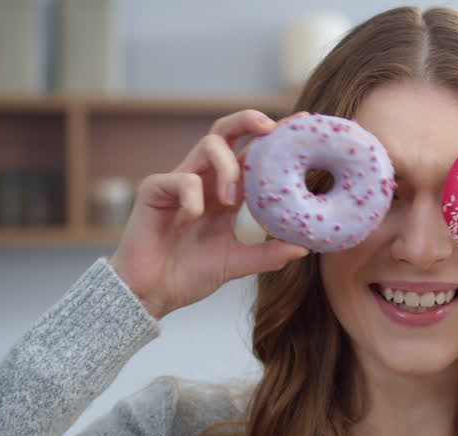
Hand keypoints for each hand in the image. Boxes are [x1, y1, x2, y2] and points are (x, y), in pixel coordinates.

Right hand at [109, 109, 310, 319]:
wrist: (152, 293)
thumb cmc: (190, 274)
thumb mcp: (237, 263)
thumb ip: (268, 255)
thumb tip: (305, 248)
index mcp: (225, 193)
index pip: (252, 155)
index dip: (274, 137)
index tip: (303, 123)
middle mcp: (204, 180)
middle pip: (225, 132)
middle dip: (248, 120)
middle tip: (271, 127)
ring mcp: (179, 181)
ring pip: (207, 145)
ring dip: (227, 167)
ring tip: (230, 200)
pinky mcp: (155, 189)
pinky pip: (182, 179)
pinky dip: (193, 197)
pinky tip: (193, 219)